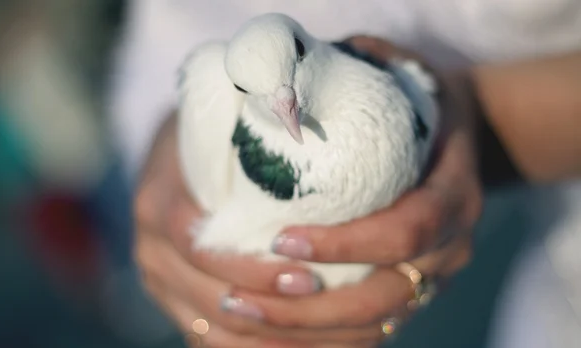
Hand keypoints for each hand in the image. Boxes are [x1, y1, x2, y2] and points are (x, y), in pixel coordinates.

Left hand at [135, 37, 482, 346]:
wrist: (462, 137)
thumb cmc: (423, 102)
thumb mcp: (403, 72)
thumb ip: (362, 64)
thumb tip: (290, 76)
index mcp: (452, 195)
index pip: (404, 233)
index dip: (346, 244)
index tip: (281, 238)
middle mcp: (449, 247)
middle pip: (385, 296)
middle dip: (310, 304)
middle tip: (244, 295)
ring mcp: (432, 276)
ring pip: (373, 324)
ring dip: (304, 328)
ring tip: (241, 312)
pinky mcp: (410, 290)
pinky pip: (368, 329)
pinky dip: (319, 338)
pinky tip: (268, 329)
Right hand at [135, 113, 387, 346]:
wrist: (176, 159)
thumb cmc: (211, 137)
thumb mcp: (223, 121)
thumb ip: (259, 125)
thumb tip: (338, 103)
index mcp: (158, 203)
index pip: (200, 247)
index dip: (252, 267)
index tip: (307, 273)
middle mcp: (151, 250)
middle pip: (211, 301)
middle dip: (273, 313)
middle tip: (329, 309)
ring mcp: (161, 284)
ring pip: (216, 334)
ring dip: (274, 340)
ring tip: (328, 336)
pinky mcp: (176, 305)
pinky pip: (215, 344)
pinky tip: (303, 346)